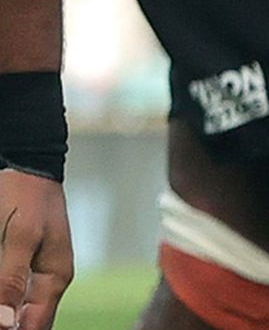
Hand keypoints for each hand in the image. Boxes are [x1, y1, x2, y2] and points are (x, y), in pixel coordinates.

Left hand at [0, 169, 69, 329]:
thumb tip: (6, 323)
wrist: (24, 162)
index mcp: (55, 277)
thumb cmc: (24, 193)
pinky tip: (0, 296)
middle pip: (27, 321)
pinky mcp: (19, 263)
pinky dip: (5, 297)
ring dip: (6, 311)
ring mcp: (34, 272)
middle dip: (8, 322)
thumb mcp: (18, 236)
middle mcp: (47, 280)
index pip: (34, 326)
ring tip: (0, 305)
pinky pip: (13, 291)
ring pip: (16, 308)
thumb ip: (12, 279)